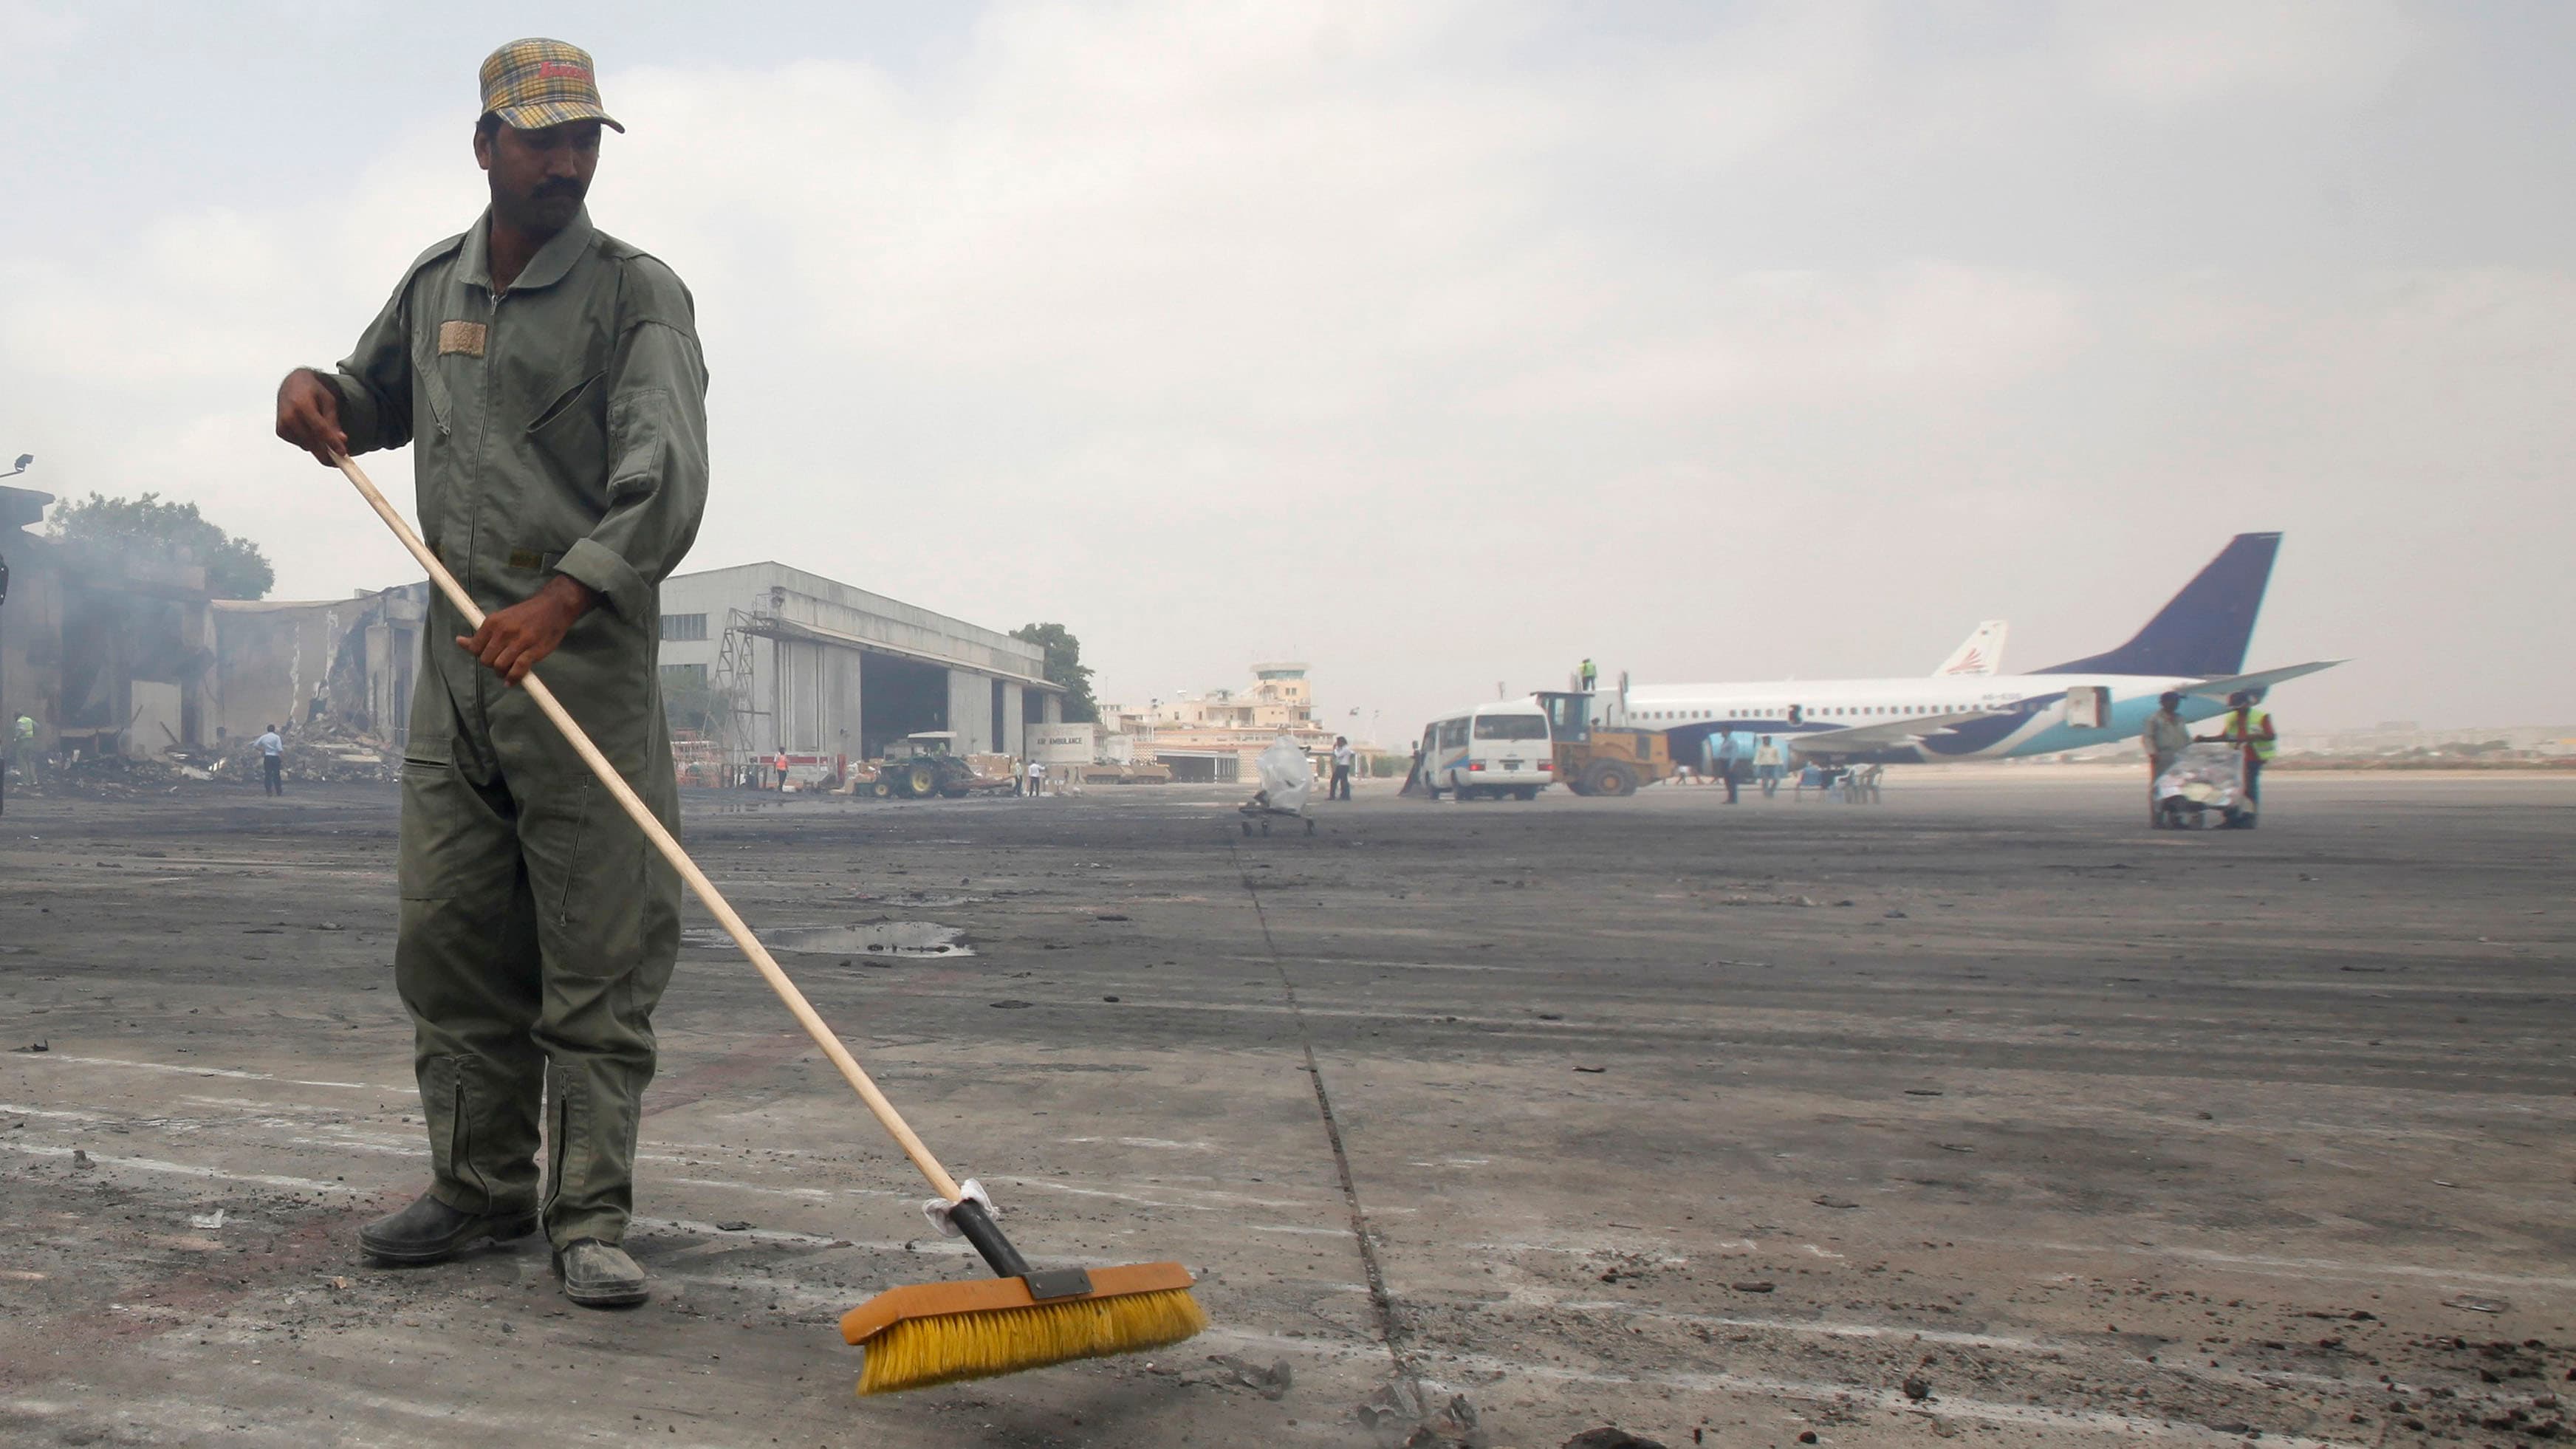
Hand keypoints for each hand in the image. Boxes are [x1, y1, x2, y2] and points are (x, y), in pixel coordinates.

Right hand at [275, 370, 348, 464]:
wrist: (292, 384)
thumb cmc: (312, 391)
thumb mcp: (328, 401)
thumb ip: (333, 421)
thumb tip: (341, 440)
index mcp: (302, 405)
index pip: (320, 429)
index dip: (332, 443)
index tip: (343, 453)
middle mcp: (289, 416)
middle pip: (312, 442)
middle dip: (327, 453)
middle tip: (340, 461)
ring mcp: (283, 425)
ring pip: (307, 445)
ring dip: (319, 446)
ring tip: (324, 434)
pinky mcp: (280, 431)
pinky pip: (300, 444)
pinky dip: (309, 442)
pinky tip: (310, 430)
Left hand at [455, 575, 596, 685]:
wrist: (554, 606)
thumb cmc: (527, 614)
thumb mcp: (501, 619)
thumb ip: (483, 633)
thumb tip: (459, 642)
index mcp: (493, 622)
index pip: (475, 648)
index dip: (480, 656)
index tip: (490, 655)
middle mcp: (504, 631)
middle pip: (486, 660)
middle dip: (492, 665)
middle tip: (501, 663)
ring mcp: (519, 641)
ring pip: (499, 666)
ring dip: (502, 673)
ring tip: (508, 671)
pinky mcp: (533, 650)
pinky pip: (518, 669)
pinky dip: (513, 678)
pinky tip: (512, 680)